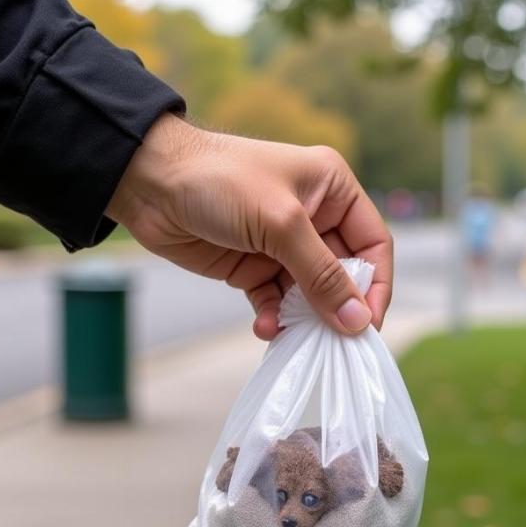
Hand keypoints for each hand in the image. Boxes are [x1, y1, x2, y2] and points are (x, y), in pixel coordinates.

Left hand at [106, 114, 391, 339]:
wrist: (149, 183)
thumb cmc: (221, 182)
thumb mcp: (282, 224)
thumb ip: (322, 275)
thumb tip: (358, 322)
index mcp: (333, 189)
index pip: (373, 244)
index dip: (376, 285)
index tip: (367, 324)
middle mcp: (314, 217)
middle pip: (344, 275)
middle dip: (338, 309)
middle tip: (335, 343)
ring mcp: (282, 245)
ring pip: (309, 295)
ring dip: (303, 320)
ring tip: (295, 339)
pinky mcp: (253, 267)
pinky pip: (276, 302)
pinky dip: (273, 319)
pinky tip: (264, 328)